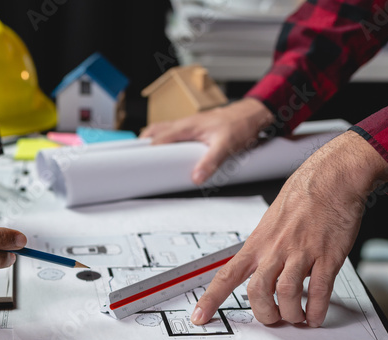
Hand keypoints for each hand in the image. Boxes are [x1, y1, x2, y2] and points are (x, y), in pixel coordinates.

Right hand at [140, 98, 273, 184]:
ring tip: (149, 155)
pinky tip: (170, 150)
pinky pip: (173, 132)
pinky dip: (166, 139)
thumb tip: (196, 177)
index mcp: (186, 126)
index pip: (159, 138)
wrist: (251, 114)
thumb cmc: (239, 125)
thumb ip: (210, 162)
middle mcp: (184, 123)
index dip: (147, 150)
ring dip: (154, 140)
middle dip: (144, 143)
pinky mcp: (194, 127)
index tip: (137, 161)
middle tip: (136, 158)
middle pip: (155, 131)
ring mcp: (188, 124)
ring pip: (163, 130)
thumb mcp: (225, 146)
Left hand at [190, 131, 387, 326]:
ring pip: (287, 294)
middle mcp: (276, 249)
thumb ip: (264, 247)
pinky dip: (317, 309)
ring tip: (297, 317)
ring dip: (290, 313)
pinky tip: (315, 315)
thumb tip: (259, 267)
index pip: (226, 275)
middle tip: (273, 318)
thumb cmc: (303, 194)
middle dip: (264, 313)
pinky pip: (320, 290)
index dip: (211, 299)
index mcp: (258, 242)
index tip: (200, 316)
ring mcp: (302, 252)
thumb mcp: (271, 220)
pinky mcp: (328, 256)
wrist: (333, 177)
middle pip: (257, 292)